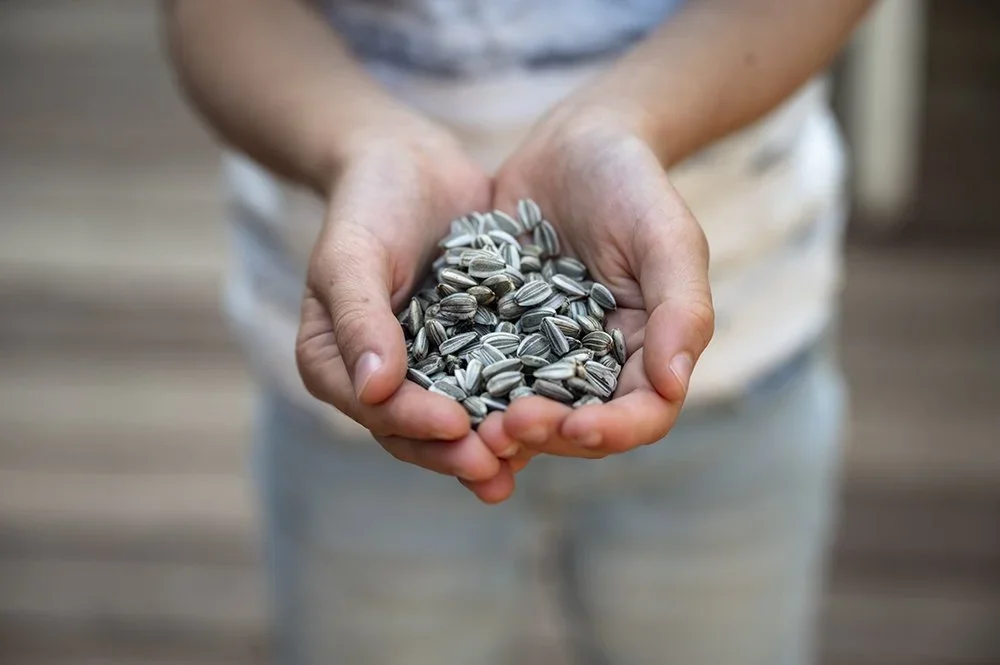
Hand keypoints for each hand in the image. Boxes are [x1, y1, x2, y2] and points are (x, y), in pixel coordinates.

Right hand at [294, 129, 515, 501]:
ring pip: (460, 421)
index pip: (374, 408)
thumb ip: (359, 319)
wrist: (412, 167)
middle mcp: (383, 379)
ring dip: (491, 446)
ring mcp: (431, 370)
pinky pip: (498, 387)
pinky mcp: (476, 352)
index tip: (454, 425)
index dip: (413, 422)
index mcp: (337, 365)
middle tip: (497, 468)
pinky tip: (555, 420)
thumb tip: (373, 391)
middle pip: (417, 431)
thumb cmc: (368, 204)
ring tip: (526, 466)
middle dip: (456, 453)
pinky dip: (519, 407)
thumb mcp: (352, 254)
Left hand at [475, 106, 714, 470]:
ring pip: (525, 413)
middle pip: (577, 427)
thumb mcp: (666, 236)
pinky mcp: (498, 336)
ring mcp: (543, 355)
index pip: (642, 415)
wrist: (573, 144)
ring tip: (468, 427)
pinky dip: (464, 394)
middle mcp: (596, 366)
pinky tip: (436, 395)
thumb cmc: (632, 184)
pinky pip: (480, 376)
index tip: (576, 426)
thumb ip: (681, 308)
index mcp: (648, 352)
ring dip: (500, 430)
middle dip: (546, 436)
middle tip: (506, 429)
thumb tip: (671, 385)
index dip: (613, 432)